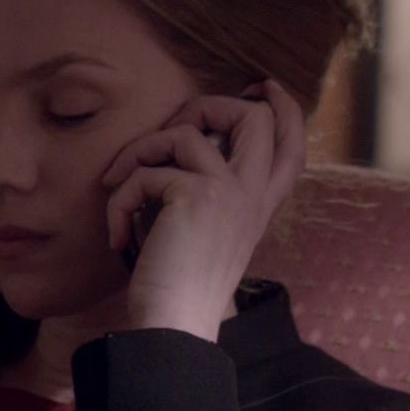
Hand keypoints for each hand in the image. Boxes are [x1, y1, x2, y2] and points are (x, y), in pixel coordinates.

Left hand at [98, 77, 306, 338]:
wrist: (173, 324)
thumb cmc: (178, 286)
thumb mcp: (205, 232)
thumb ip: (210, 192)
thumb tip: (186, 144)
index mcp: (259, 204)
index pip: (291, 145)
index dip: (283, 108)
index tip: (260, 86)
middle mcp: (252, 193)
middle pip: (254, 116)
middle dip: (207, 104)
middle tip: (172, 124)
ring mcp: (228, 191)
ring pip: (185, 132)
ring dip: (139, 153)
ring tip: (119, 188)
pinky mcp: (196, 195)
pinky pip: (146, 172)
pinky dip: (120, 199)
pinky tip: (117, 235)